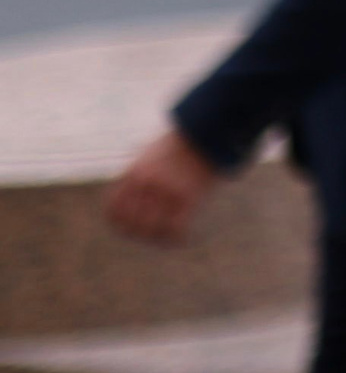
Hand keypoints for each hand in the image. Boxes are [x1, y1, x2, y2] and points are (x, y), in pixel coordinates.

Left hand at [106, 128, 219, 247]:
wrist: (205, 134)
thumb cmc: (178, 145)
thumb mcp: (147, 154)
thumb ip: (134, 174)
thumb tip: (126, 195)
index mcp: (132, 173)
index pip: (113, 211)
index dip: (119, 224)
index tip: (130, 228)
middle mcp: (145, 183)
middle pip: (131, 224)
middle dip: (139, 234)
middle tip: (151, 235)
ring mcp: (165, 190)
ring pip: (151, 230)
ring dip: (157, 238)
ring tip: (166, 237)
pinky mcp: (188, 197)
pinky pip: (175, 229)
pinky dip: (176, 238)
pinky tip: (180, 238)